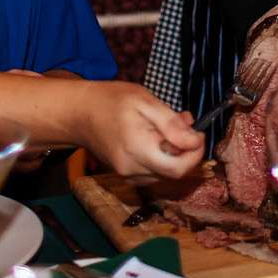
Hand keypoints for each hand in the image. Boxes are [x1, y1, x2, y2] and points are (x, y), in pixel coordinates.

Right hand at [81, 81, 202, 178]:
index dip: (196, 154)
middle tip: (184, 123)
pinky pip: (153, 171)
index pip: (178, 169)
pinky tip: (157, 135)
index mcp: (137, 149)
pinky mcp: (126, 175)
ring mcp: (127, 175)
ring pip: (165, 173)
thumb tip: (194, 140)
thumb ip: (170, 123)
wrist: (79, 113)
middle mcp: (132, 169)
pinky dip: (162, 156)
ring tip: (168, 124)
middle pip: (174, 173)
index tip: (199, 133)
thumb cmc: (110, 101)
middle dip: (186, 151)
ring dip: (175, 152)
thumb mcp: (144, 101)